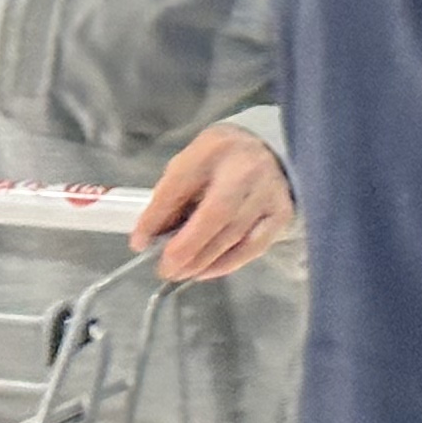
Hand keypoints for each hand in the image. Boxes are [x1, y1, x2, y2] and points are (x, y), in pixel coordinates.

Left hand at [133, 125, 295, 282]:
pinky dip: (227, 263)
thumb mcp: (188, 166)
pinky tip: (206, 271)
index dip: (156, 217)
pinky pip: (254, 246)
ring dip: (203, 260)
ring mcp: (269, 192)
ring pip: (234, 234)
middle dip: (186, 247)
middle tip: (165, 269)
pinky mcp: (281, 213)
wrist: (268, 151)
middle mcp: (247, 169)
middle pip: (216, 213)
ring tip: (181, 272)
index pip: (179, 185)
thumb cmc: (219, 162)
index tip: (140, 243)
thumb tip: (148, 239)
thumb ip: (169, 197)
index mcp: (213, 149)